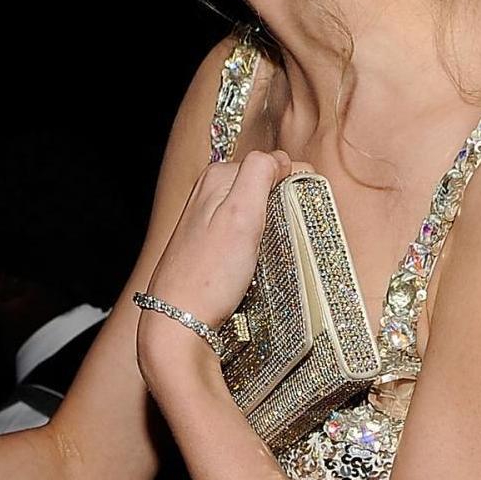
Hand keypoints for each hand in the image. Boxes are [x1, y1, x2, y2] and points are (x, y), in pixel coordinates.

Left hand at [137, 149, 293, 381]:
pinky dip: (261, 242)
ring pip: (259, 210)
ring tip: (275, 251)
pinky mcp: (211, 244)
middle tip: (291, 236)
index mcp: (217, 176)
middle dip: (285, 206)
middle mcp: (208, 192)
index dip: (295, 185)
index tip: (302, 213)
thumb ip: (258, 174)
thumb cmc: (210, 273)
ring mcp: (208, 219)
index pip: (273, 164)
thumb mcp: (240, 214)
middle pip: (266, 186)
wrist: (178, 321)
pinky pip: (248, 231)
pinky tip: (259, 261)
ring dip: (275, 226)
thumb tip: (279, 158)